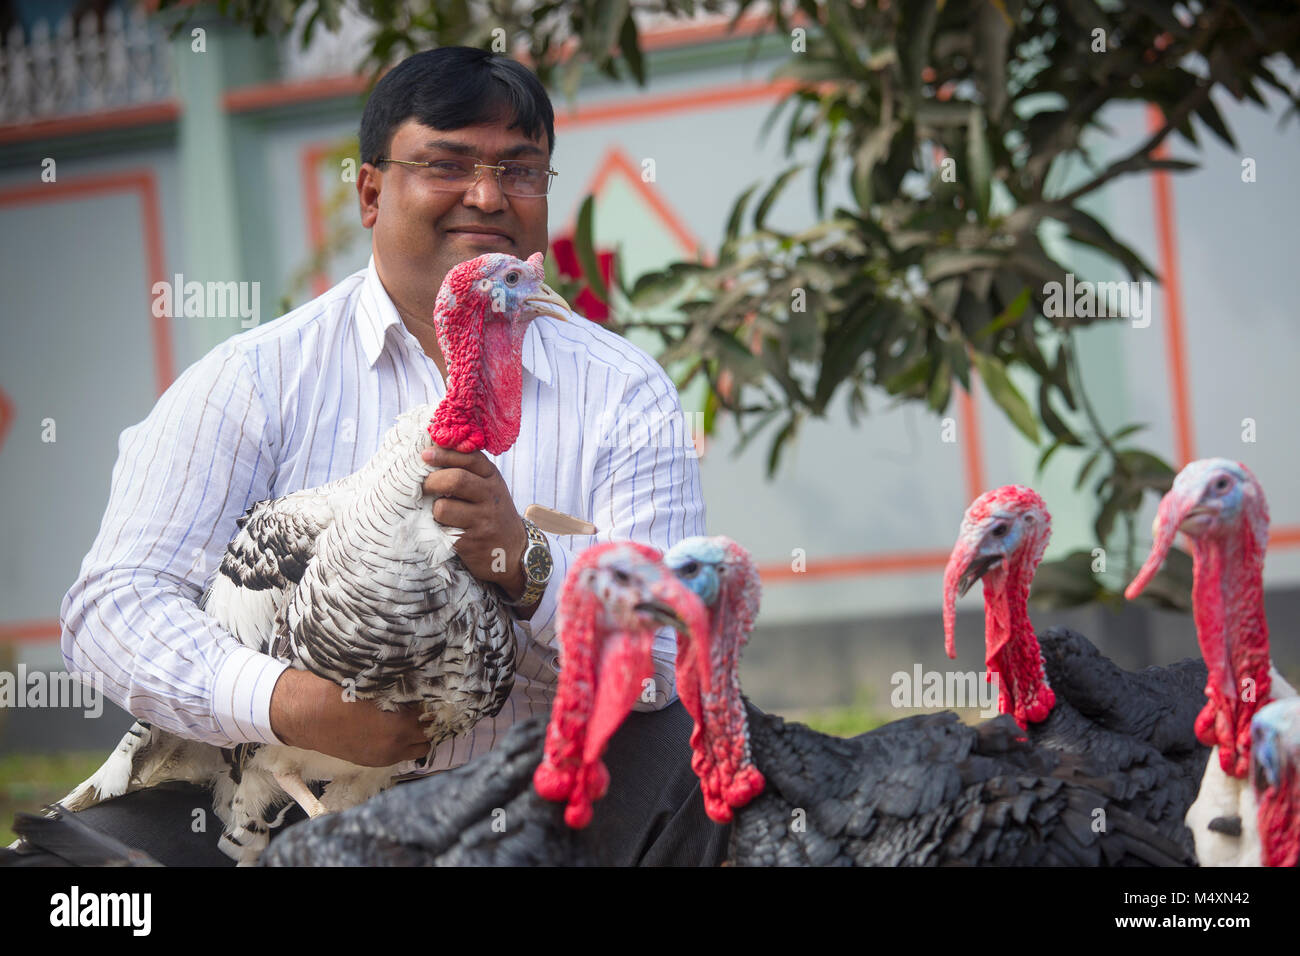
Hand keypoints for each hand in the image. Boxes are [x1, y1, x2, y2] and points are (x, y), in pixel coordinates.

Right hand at [269, 669, 429, 766]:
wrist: (307, 715)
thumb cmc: (339, 694)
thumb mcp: (373, 688)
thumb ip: (398, 694)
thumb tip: (417, 689)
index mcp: (398, 725)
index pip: (428, 715)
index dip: (427, 704)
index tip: (424, 696)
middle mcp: (394, 745)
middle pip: (427, 737)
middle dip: (426, 723)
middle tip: (419, 709)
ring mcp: (383, 757)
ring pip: (416, 750)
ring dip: (416, 737)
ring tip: (407, 721)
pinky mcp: (372, 762)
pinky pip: (398, 756)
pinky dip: (401, 745)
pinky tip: (391, 731)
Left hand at [421, 445, 537, 615]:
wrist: (512, 552)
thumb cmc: (491, 513)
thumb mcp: (488, 487)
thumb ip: (467, 470)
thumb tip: (430, 452)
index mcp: (493, 478)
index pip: (469, 458)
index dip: (444, 454)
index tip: (424, 455)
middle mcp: (490, 497)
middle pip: (456, 480)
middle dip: (431, 481)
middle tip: (423, 486)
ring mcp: (483, 521)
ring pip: (443, 508)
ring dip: (434, 510)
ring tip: (439, 513)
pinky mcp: (471, 542)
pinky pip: (442, 530)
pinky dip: (437, 528)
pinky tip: (444, 529)